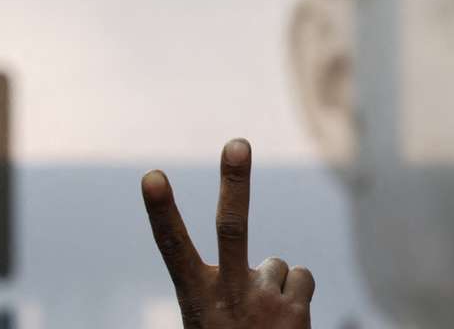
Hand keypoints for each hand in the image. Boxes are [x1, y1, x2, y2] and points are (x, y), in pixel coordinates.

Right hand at [141, 138, 314, 328]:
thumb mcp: (214, 320)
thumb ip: (230, 286)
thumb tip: (276, 263)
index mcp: (196, 299)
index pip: (172, 249)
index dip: (162, 211)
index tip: (152, 174)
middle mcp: (229, 297)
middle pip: (233, 228)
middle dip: (234, 182)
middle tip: (237, 142)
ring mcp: (265, 303)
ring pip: (275, 263)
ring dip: (272, 285)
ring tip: (263, 322)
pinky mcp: (297, 311)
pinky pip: (301, 277)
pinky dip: (295, 295)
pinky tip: (286, 323)